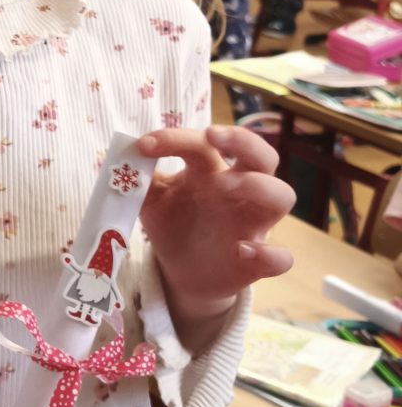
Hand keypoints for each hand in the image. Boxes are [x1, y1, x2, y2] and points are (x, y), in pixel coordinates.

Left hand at [137, 123, 294, 345]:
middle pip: (263, 155)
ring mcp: (253, 225)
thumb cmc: (171, 223)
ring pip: (283, 196)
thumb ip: (139, 181)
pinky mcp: (258, 261)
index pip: (205, 143)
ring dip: (258, 186)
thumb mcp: (151, 200)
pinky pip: (282, 257)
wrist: (179, 271)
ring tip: (222, 188)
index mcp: (211, 172)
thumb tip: (124, 159)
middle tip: (212, 136)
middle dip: (243, 140)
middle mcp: (239, 192)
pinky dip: (268, 253)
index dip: (177, 138)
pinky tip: (240, 249)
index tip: (144, 145)